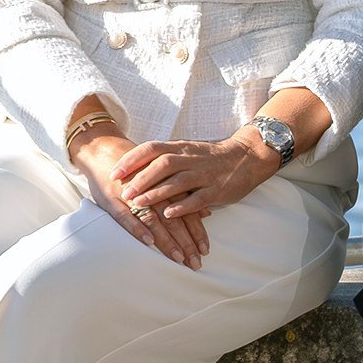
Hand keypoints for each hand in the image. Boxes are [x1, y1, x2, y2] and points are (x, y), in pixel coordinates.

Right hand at [74, 131, 212, 267]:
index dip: (196, 232)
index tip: (205, 251)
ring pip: (154, 220)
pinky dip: (137, 228)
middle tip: (195, 263)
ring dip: (167, 240)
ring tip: (178, 258)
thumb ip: (185, 197)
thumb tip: (208, 213)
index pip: (186, 212)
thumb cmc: (140, 170)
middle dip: (186, 242)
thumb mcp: (165, 180)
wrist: (106, 152)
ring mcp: (132, 196)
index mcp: (168, 187)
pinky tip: (149, 241)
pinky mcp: (112, 199)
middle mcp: (153, 191)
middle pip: (173, 219)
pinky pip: (125, 216)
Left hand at [114, 131, 281, 237]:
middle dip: (141, 179)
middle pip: (162, 165)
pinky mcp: (218, 189)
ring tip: (138, 204)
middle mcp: (192, 159)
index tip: (114, 173)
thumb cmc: (211, 157)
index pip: (152, 149)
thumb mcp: (187, 151)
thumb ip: (165, 157)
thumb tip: (133, 167)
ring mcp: (205, 174)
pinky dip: (182, 206)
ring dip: (156, 193)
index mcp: (181, 148)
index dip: (132, 160)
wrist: (248, 156)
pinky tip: (168, 214)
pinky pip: (198, 198)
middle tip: (123, 192)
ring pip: (178, 182)